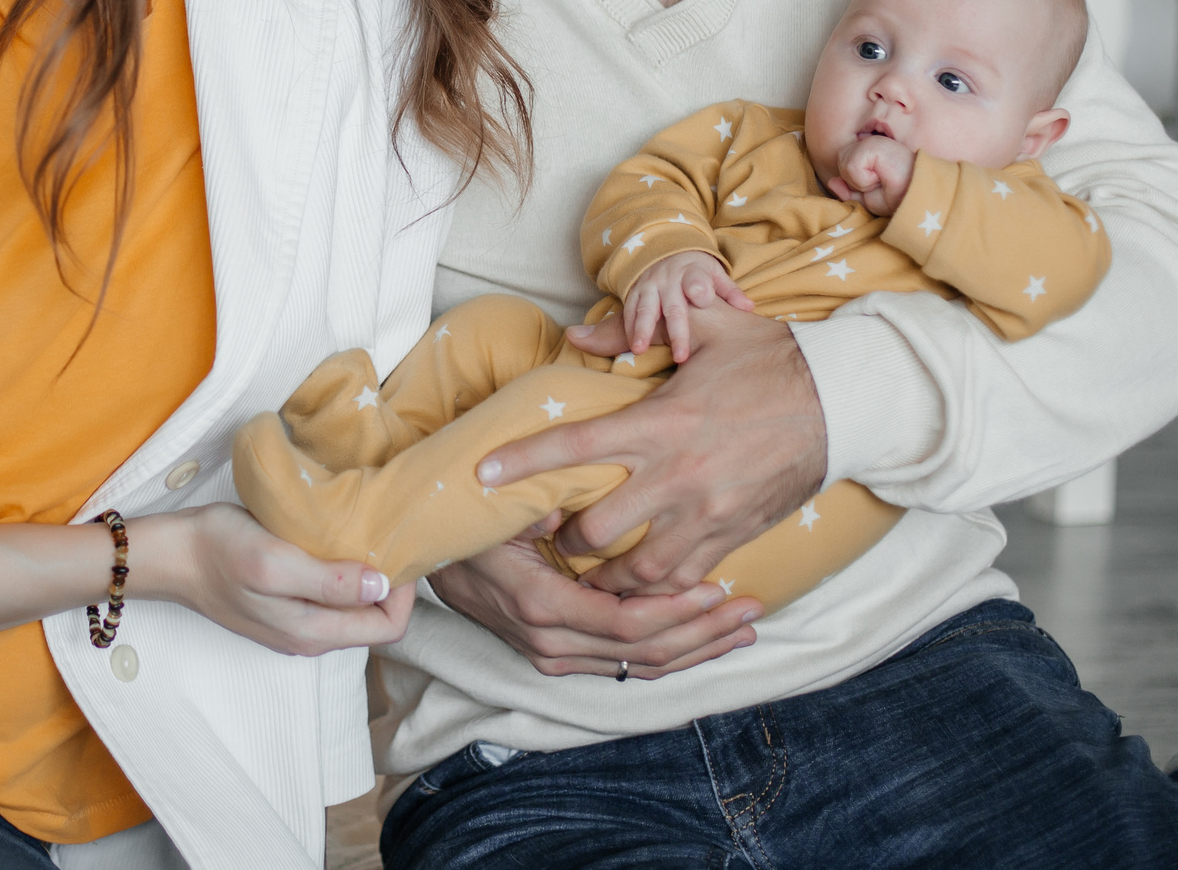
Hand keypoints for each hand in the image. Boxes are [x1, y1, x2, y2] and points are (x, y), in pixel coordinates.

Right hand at [131, 503, 414, 657]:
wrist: (170, 555)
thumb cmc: (218, 550)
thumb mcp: (275, 560)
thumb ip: (329, 581)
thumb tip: (382, 586)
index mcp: (313, 631)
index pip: (389, 627)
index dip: (405, 592)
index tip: (399, 548)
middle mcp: (310, 637)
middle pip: (375, 621)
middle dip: (392, 584)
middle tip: (388, 537)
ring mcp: (295, 625)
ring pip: (354, 610)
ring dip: (367, 578)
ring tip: (365, 536)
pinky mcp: (283, 608)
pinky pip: (331, 599)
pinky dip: (344, 575)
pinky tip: (335, 544)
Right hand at [425, 530, 760, 678]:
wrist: (425, 560)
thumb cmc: (466, 528)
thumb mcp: (492, 513)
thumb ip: (530, 510)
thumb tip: (561, 509)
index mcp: (543, 608)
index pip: (627, 625)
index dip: (678, 613)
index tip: (720, 590)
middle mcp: (551, 643)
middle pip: (645, 654)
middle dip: (703, 634)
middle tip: (752, 613)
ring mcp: (554, 655)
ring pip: (640, 667)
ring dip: (696, 650)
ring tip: (743, 630)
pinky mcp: (559, 656)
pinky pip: (624, 665)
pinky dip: (670, 654)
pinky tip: (704, 642)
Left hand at [503, 305, 826, 592]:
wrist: (846, 401)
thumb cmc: (770, 358)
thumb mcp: (705, 327)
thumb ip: (632, 333)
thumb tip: (576, 334)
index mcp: (659, 422)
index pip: (574, 447)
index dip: (523, 462)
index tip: (481, 474)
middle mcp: (677, 477)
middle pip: (596, 530)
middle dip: (564, 539)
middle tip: (550, 531)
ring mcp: (708, 515)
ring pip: (638, 572)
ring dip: (607, 575)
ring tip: (591, 565)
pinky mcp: (735, 537)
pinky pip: (685, 580)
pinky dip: (657, 588)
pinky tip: (644, 580)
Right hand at [619, 250, 753, 362]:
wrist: (666, 251)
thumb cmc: (696, 270)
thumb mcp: (715, 273)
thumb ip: (730, 291)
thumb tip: (749, 307)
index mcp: (692, 273)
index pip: (696, 282)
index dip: (699, 289)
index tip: (704, 300)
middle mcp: (668, 280)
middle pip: (673, 307)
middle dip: (676, 331)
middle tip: (681, 356)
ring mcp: (650, 286)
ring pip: (645, 310)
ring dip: (642, 330)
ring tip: (640, 350)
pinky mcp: (635, 292)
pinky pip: (629, 310)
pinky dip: (629, 328)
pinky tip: (631, 345)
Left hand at [827, 134, 914, 214]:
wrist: (918, 195)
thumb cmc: (899, 196)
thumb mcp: (869, 198)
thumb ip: (849, 190)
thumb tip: (831, 182)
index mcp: (868, 153)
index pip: (844, 164)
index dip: (855, 181)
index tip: (878, 183)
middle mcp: (868, 143)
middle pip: (840, 163)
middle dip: (855, 180)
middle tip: (880, 181)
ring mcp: (870, 142)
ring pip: (843, 164)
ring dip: (860, 181)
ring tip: (881, 179)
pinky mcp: (871, 145)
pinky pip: (851, 167)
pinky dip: (863, 179)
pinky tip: (881, 176)